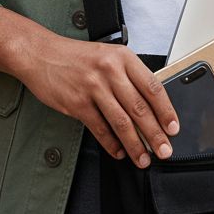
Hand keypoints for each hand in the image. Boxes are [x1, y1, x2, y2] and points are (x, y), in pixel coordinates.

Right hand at [21, 34, 179, 167]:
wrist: (41, 54)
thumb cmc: (76, 57)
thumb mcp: (108, 56)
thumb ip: (128, 77)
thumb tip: (150, 108)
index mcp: (123, 57)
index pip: (153, 87)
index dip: (166, 111)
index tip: (173, 128)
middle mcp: (110, 71)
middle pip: (139, 108)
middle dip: (155, 134)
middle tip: (164, 150)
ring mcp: (93, 87)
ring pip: (121, 122)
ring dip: (134, 145)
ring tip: (143, 158)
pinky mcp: (77, 103)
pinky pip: (100, 128)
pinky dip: (111, 144)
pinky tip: (118, 152)